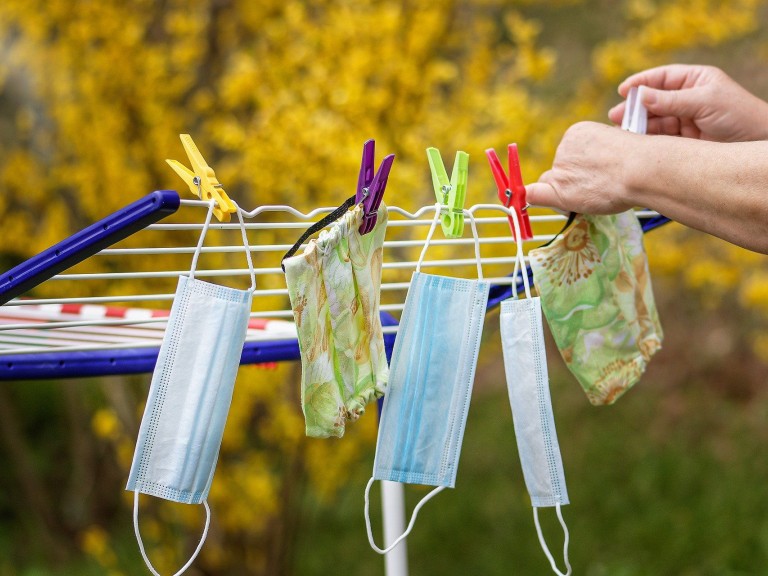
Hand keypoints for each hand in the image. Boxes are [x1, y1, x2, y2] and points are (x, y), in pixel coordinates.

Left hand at [525, 121, 637, 213]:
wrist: (641, 169)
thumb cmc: (640, 160)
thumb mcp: (617, 145)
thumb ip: (599, 155)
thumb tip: (595, 168)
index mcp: (579, 132)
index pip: (570, 155)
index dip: (580, 168)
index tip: (596, 175)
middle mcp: (564, 147)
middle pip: (560, 170)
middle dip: (572, 181)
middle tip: (599, 188)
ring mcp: (560, 167)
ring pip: (553, 184)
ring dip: (567, 193)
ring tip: (597, 194)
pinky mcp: (559, 186)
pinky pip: (535, 193)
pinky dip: (532, 197)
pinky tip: (526, 201)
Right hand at [607, 64, 767, 141]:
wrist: (756, 143)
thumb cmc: (738, 115)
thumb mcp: (704, 102)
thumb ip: (670, 100)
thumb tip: (640, 95)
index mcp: (695, 81)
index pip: (662, 78)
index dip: (641, 83)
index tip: (622, 90)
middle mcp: (687, 99)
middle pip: (653, 101)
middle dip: (634, 108)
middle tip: (615, 116)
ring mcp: (685, 120)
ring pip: (654, 121)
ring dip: (637, 126)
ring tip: (621, 133)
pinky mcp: (683, 141)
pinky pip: (660, 138)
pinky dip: (647, 140)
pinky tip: (635, 143)